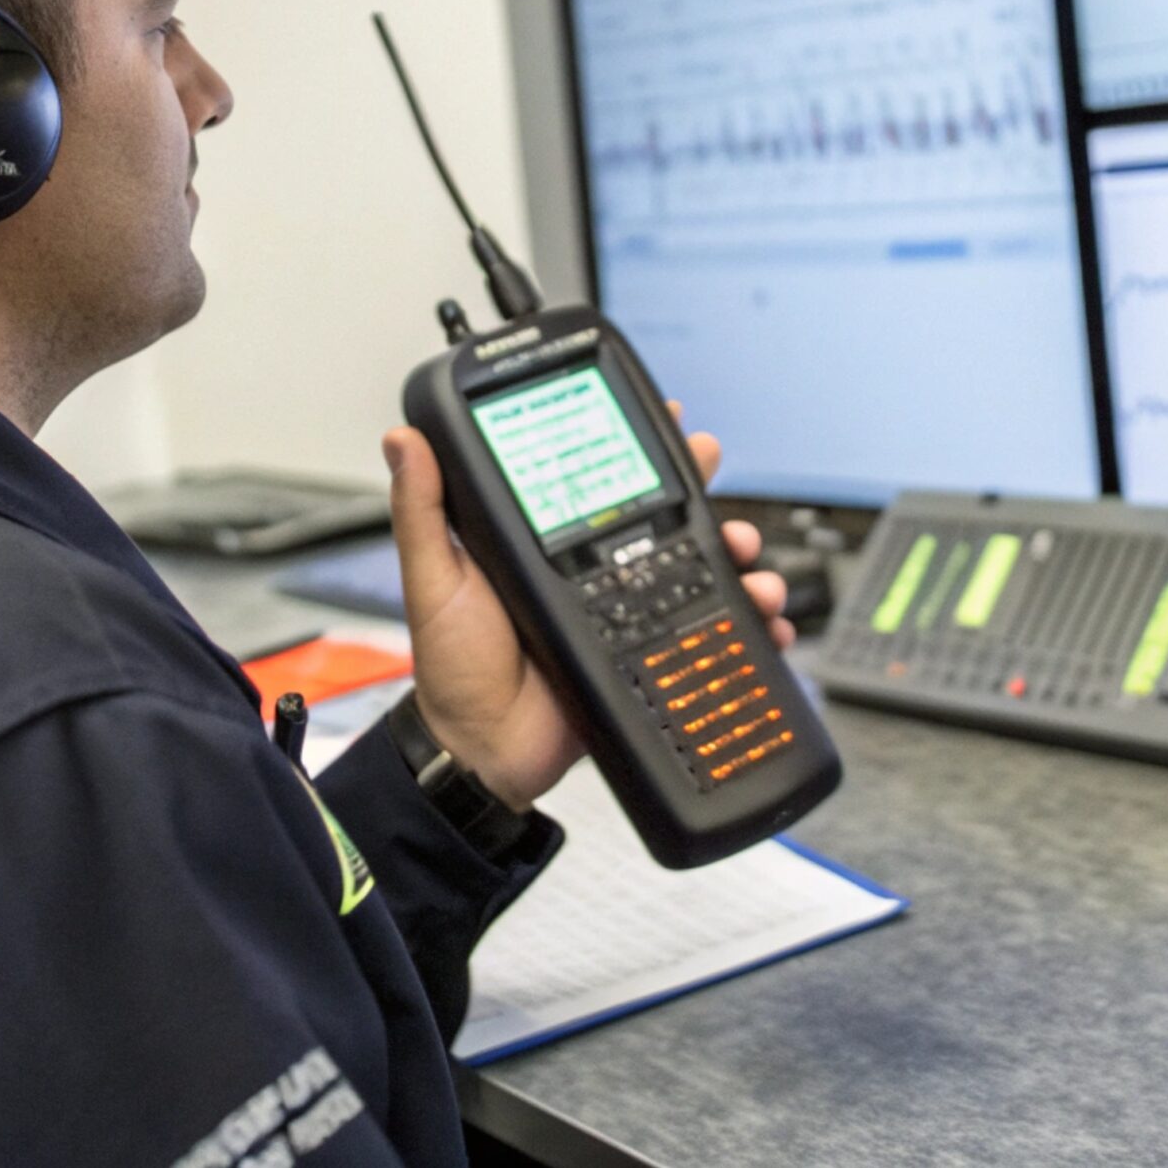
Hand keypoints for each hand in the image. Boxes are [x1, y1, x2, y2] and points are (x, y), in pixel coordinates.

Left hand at [380, 409, 793, 810]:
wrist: (481, 754)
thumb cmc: (452, 669)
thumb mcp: (435, 580)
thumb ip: (423, 511)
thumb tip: (404, 439)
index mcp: (545, 545)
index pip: (599, 479)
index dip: (636, 445)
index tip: (664, 413)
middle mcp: (590, 572)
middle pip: (662, 515)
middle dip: (700, 485)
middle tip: (712, 461)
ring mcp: (625, 614)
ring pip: (697, 570)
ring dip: (733, 553)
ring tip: (743, 551)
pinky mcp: (647, 658)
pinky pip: (706, 635)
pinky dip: (745, 625)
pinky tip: (763, 619)